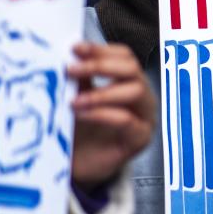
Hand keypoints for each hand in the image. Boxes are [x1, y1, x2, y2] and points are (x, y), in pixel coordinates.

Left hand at [68, 42, 154, 186]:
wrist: (81, 165)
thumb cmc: (82, 130)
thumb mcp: (78, 96)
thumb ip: (79, 78)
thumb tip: (67, 54)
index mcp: (129, 82)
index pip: (124, 56)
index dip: (100, 49)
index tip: (75, 48)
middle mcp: (142, 96)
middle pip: (132, 69)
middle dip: (101, 65)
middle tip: (71, 70)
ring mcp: (145, 117)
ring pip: (135, 91)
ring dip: (101, 93)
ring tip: (74, 101)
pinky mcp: (141, 138)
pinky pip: (127, 120)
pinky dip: (102, 114)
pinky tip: (82, 114)